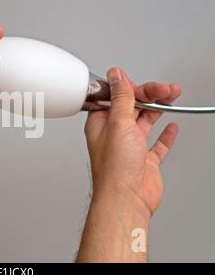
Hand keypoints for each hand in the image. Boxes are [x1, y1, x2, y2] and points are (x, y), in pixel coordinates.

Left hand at [85, 68, 180, 215]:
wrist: (126, 199)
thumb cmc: (115, 167)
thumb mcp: (117, 122)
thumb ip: (120, 98)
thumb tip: (116, 75)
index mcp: (101, 123)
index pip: (115, 98)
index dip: (130, 89)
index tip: (143, 84)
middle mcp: (114, 134)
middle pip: (132, 107)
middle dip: (149, 95)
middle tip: (165, 89)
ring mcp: (130, 147)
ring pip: (145, 121)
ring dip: (159, 107)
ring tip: (172, 96)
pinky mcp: (144, 160)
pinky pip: (157, 144)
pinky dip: (165, 134)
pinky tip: (171, 126)